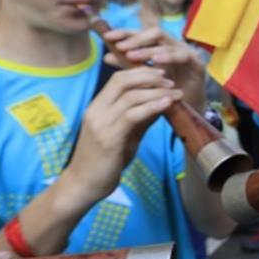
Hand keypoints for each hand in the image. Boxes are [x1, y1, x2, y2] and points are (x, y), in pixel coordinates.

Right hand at [65, 66, 182, 202]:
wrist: (83, 186)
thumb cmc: (104, 162)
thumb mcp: (125, 135)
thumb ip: (141, 118)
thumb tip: (162, 102)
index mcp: (97, 107)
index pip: (118, 79)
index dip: (141, 72)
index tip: (161, 74)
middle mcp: (96, 111)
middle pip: (123, 81)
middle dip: (150, 76)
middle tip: (171, 81)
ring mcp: (100, 124)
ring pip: (130, 96)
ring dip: (157, 91)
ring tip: (176, 92)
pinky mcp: (108, 138)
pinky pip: (132, 116)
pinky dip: (152, 106)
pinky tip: (167, 105)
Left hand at [103, 27, 205, 107]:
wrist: (187, 114)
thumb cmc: (164, 94)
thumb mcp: (143, 79)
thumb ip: (129, 67)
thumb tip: (106, 56)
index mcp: (161, 47)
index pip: (142, 33)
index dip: (125, 33)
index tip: (107, 36)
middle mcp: (174, 46)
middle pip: (155, 33)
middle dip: (136, 39)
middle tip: (120, 47)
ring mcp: (187, 53)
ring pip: (167, 43)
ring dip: (148, 49)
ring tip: (132, 56)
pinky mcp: (197, 64)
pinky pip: (183, 56)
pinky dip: (169, 56)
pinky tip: (156, 61)